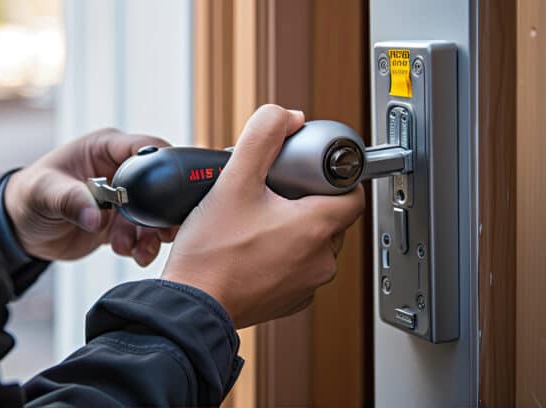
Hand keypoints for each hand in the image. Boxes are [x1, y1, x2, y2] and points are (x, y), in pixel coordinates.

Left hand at [4, 129, 178, 265]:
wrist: (21, 230)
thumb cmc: (28, 196)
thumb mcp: (45, 193)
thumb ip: (71, 200)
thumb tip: (97, 217)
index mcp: (105, 148)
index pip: (147, 147)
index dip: (165, 164)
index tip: (172, 188)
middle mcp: (119, 171)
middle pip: (160, 184)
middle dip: (163, 209)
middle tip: (162, 230)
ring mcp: (123, 198)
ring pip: (155, 214)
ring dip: (152, 234)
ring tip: (140, 250)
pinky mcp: (121, 224)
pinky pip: (143, 234)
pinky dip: (143, 246)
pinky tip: (132, 253)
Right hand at [161, 105, 363, 328]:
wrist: (192, 304)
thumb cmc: (212, 252)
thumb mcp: (234, 179)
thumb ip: (262, 137)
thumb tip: (287, 117)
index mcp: (317, 227)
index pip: (353, 194)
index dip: (332, 177)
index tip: (307, 173)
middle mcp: (321, 260)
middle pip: (331, 217)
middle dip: (306, 201)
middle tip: (271, 194)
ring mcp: (306, 284)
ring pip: (312, 244)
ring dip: (293, 230)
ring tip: (256, 220)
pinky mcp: (289, 300)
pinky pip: (296, 269)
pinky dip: (280, 257)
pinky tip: (251, 248)